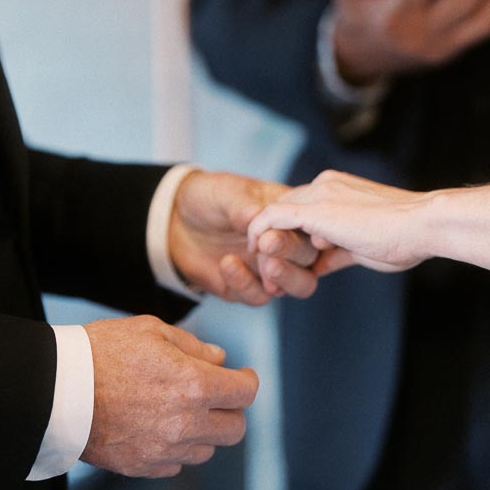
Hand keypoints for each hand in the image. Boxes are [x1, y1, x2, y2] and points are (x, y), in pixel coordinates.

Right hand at [82, 316, 258, 477]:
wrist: (55, 389)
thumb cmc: (101, 352)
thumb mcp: (150, 330)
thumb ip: (192, 346)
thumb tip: (219, 359)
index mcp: (194, 385)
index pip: (245, 393)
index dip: (246, 381)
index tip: (240, 376)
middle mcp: (186, 423)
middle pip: (234, 430)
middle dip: (231, 411)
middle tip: (215, 396)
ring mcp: (164, 450)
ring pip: (207, 450)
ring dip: (203, 432)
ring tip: (180, 411)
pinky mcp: (142, 467)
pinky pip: (176, 464)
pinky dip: (175, 449)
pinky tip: (157, 428)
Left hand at [168, 169, 326, 304]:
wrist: (175, 221)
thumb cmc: (209, 198)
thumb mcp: (225, 193)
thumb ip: (244, 207)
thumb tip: (258, 216)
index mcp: (291, 215)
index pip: (314, 224)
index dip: (310, 228)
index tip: (290, 225)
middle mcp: (289, 244)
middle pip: (310, 257)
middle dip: (293, 253)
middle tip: (270, 245)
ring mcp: (272, 268)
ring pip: (300, 285)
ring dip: (286, 277)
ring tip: (266, 265)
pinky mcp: (250, 288)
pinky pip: (259, 296)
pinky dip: (246, 283)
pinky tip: (228, 263)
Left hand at [247, 169, 430, 274]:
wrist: (422, 225)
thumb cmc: (404, 238)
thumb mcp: (363, 247)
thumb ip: (338, 251)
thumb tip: (320, 265)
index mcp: (339, 188)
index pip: (302, 207)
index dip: (290, 234)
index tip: (286, 261)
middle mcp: (325, 184)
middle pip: (284, 207)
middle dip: (272, 238)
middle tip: (266, 270)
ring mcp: (319, 193)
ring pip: (274, 212)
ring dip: (264, 241)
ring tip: (262, 271)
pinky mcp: (315, 208)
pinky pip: (272, 217)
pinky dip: (261, 235)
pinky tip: (257, 256)